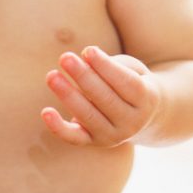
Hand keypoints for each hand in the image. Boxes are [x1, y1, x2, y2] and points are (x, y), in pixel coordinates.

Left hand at [41, 46, 160, 146]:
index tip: (88, 50)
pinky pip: (75, 137)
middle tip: (65, 57)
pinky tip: (46, 112)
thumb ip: (111, 64)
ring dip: (68, 95)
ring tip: (52, 76)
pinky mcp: (95, 142)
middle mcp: (132, 122)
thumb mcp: (131, 69)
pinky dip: (59, 127)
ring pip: (89, 116)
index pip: (126, 82)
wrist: (143, 117)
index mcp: (146, 99)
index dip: (106, 67)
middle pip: (106, 99)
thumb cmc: (130, 82)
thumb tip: (85, 58)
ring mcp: (114, 136)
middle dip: (84, 77)